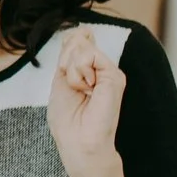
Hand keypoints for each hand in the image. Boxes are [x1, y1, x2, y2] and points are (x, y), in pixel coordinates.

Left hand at [46, 26, 125, 176]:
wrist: (79, 144)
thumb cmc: (68, 122)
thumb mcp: (61, 82)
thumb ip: (69, 58)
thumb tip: (81, 32)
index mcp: (87, 71)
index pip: (76, 42)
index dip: (66, 48)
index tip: (65, 71)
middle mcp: (100, 70)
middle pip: (76, 41)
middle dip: (65, 62)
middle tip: (73, 87)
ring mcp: (109, 72)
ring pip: (81, 48)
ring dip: (72, 71)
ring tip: (81, 91)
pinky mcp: (115, 76)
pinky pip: (89, 55)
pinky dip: (79, 72)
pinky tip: (87, 88)